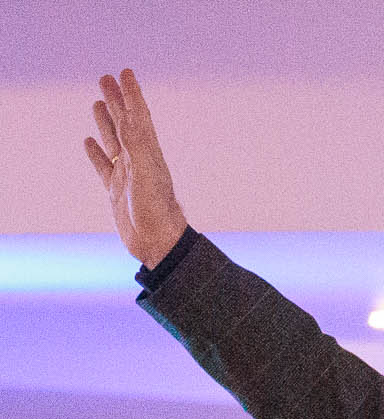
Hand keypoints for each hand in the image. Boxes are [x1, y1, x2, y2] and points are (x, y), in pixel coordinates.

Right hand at [83, 69, 188, 268]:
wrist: (159, 244)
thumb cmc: (157, 212)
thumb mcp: (147, 176)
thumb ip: (139, 147)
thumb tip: (132, 119)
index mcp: (148, 154)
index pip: (139, 116)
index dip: (132, 94)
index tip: (125, 72)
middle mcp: (139, 161)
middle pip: (125, 123)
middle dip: (117, 100)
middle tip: (106, 78)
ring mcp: (127, 175)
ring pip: (114, 141)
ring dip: (106, 121)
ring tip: (99, 102)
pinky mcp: (116, 191)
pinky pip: (104, 166)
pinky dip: (96, 152)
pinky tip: (89, 142)